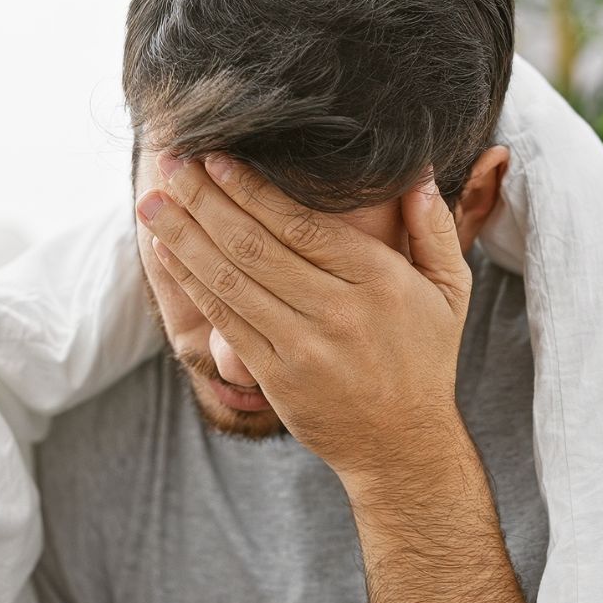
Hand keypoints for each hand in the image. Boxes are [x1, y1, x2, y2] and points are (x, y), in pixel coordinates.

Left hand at [140, 153, 473, 483]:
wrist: (401, 445)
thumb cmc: (424, 359)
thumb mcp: (450, 291)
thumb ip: (434, 228)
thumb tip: (416, 171)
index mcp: (379, 281)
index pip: (303, 225)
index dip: (253, 190)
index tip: (218, 157)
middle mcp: (338, 312)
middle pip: (256, 246)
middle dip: (206, 200)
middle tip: (171, 163)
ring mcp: (303, 347)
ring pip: (232, 281)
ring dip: (185, 237)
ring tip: (152, 203)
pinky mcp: (276, 375)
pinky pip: (226, 321)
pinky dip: (193, 284)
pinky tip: (169, 253)